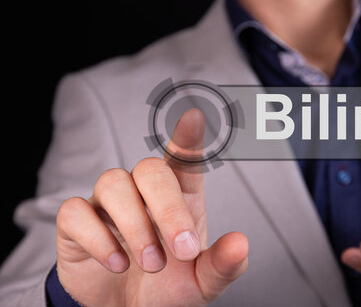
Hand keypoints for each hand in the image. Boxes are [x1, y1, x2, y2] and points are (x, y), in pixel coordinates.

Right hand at [56, 109, 248, 306]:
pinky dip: (97, 239)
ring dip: (135, 227)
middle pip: (150, 169)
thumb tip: (241, 244)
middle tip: (181, 252)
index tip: (195, 117)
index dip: (187, 138)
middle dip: (168, 209)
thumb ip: (222, 265)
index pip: (183, 158)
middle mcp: (143, 192)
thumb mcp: (201, 284)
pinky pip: (75, 212)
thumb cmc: (167, 288)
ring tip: (151, 265)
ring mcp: (108, 203)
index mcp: (180, 197)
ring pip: (113, 183)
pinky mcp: (76, 222)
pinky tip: (116, 263)